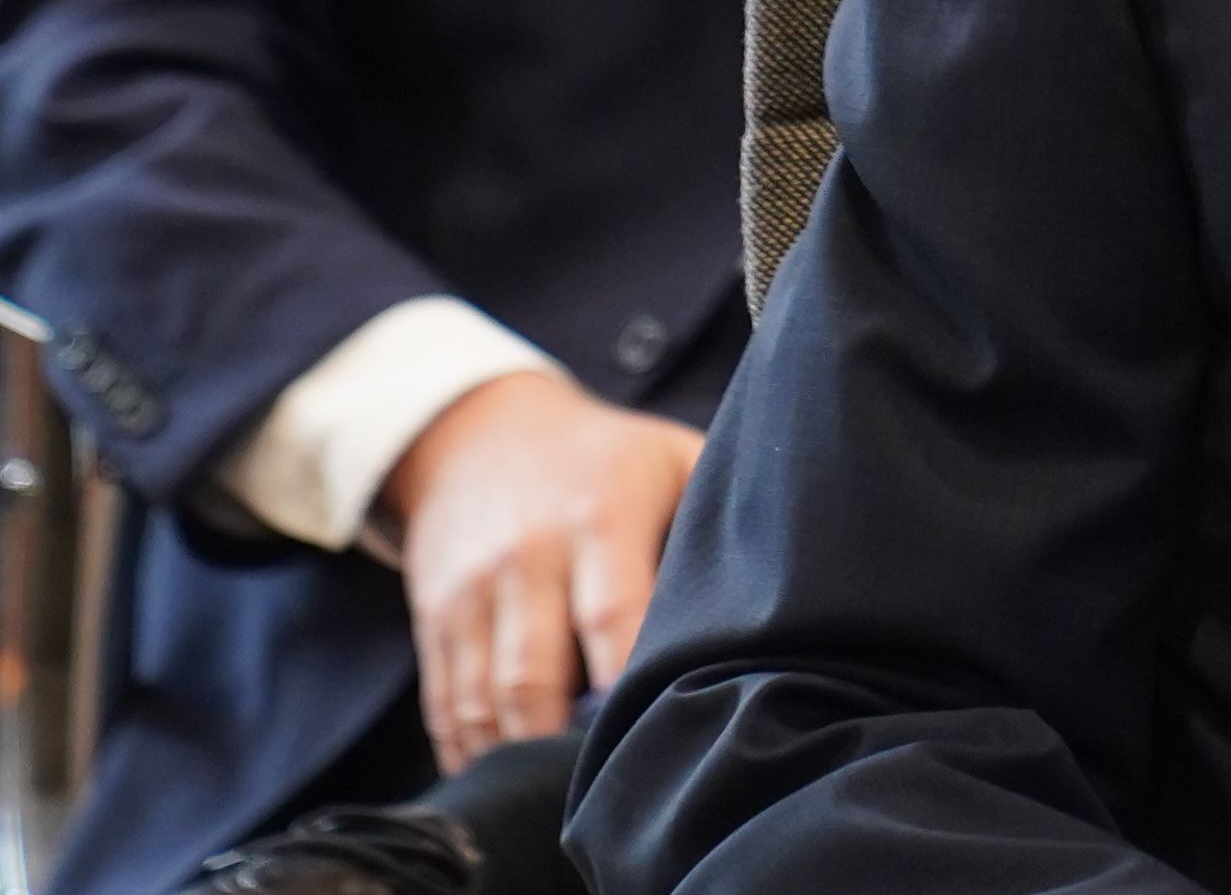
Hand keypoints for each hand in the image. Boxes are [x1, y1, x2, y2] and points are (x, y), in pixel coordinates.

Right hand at [374, 373, 706, 772]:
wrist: (477, 431)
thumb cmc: (607, 458)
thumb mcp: (671, 457)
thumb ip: (721, 512)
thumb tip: (796, 581)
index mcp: (598, 515)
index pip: (614, 614)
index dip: (632, 681)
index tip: (663, 728)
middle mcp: (526, 556)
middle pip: (535, 676)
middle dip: (567, 744)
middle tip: (614, 788)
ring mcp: (470, 593)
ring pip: (484, 701)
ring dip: (519, 760)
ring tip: (564, 800)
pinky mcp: (433, 621)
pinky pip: (446, 705)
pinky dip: (472, 753)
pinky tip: (509, 784)